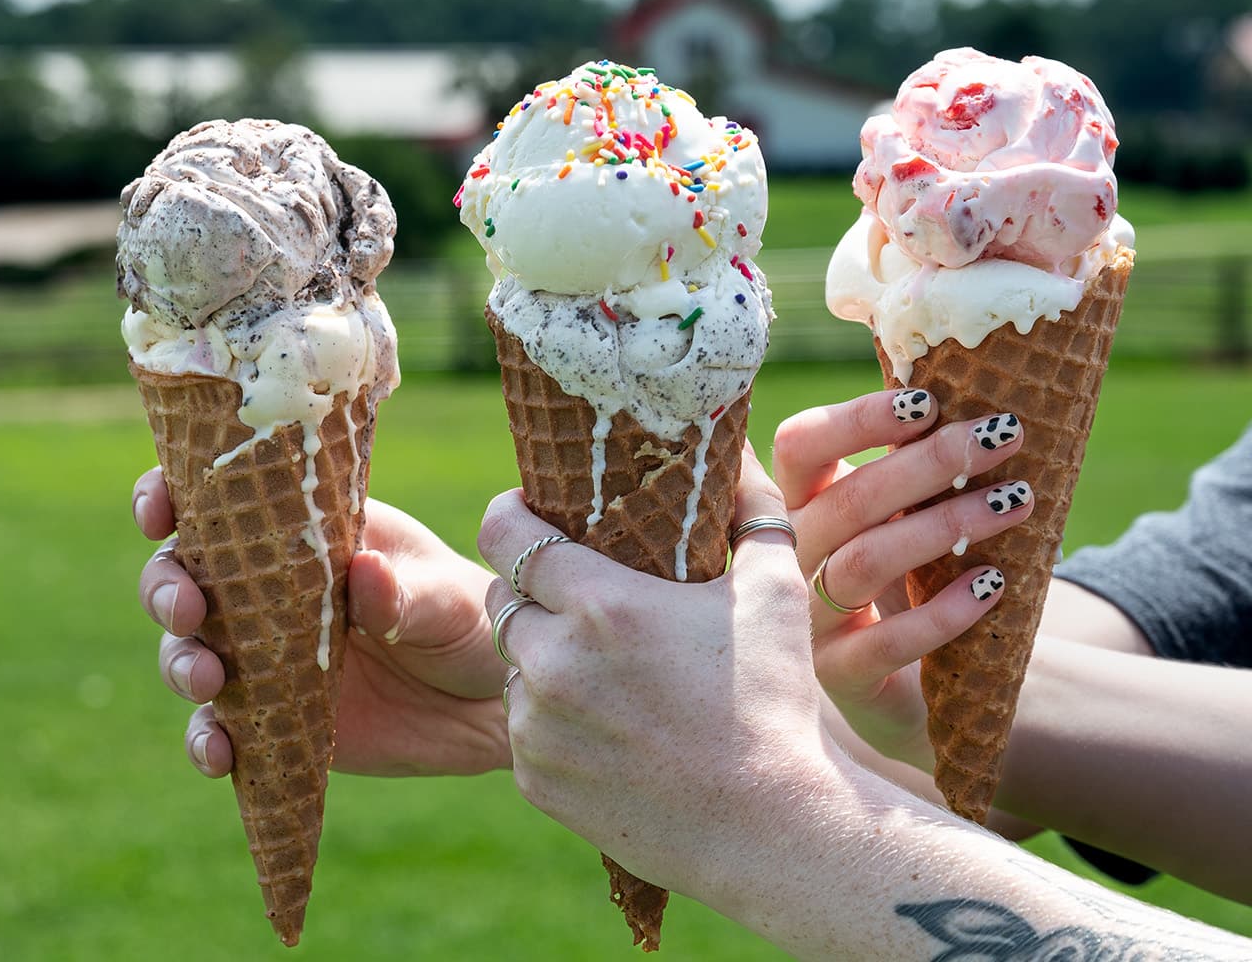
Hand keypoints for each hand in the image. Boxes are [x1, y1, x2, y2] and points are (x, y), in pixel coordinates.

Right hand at [132, 468, 506, 777]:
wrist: (491, 704)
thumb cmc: (467, 618)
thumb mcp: (446, 596)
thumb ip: (402, 590)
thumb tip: (363, 574)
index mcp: (298, 531)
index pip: (214, 500)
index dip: (169, 498)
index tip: (159, 513)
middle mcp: (263, 589)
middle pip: (179, 576)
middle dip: (165, 588)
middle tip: (189, 609)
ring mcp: (260, 655)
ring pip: (186, 652)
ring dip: (180, 663)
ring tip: (209, 679)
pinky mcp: (269, 719)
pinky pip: (219, 730)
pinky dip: (206, 742)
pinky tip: (220, 755)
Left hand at [479, 450, 849, 899]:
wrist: (773, 829)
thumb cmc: (778, 702)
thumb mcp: (775, 591)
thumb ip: (750, 509)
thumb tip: (736, 453)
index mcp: (600, 604)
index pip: (506, 533)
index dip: (510, 514)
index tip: (527, 510)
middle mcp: (553, 660)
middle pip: (503, 598)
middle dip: (530, 589)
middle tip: (575, 595)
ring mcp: (536, 724)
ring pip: (512, 665)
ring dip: (541, 656)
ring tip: (602, 668)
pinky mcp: (533, 777)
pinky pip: (522, 728)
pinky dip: (551, 719)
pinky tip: (605, 725)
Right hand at [773, 389, 1033, 765]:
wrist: (921, 688)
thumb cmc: (913, 581)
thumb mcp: (903, 519)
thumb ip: (914, 469)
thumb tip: (972, 397)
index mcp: (799, 504)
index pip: (801, 445)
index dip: (856, 419)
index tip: (929, 403)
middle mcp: (789, 559)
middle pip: (845, 500)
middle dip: (928, 463)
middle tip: (1002, 438)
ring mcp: (807, 620)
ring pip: (863, 562)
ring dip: (943, 526)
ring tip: (1015, 503)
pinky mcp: (840, 677)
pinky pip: (886, 642)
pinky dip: (944, 612)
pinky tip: (993, 584)